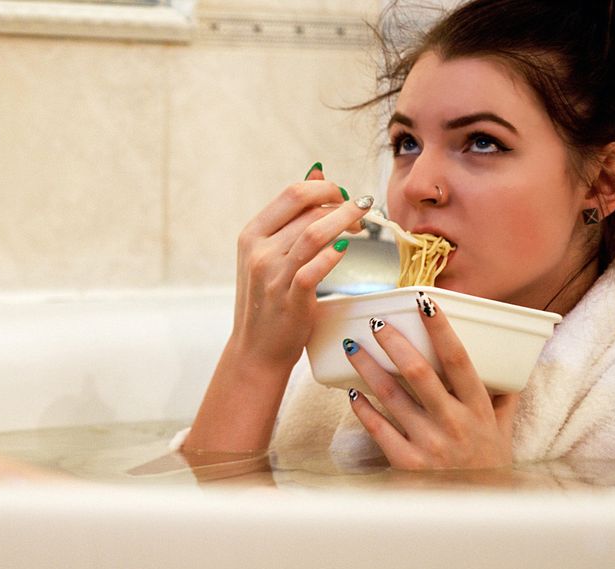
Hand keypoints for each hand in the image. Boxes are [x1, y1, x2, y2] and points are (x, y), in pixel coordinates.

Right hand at [183, 164, 370, 452]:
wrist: (255, 349)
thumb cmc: (268, 300)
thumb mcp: (269, 253)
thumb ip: (291, 217)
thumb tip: (316, 172)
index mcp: (252, 234)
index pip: (293, 193)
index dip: (325, 187)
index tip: (344, 196)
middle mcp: (258, 250)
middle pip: (308, 209)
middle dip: (341, 203)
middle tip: (360, 213)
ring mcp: (272, 275)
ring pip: (314, 232)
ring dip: (345, 221)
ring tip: (363, 224)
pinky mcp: (290, 298)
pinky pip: (315, 267)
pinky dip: (335, 254)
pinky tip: (347, 250)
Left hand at [344, 292, 516, 469]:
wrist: (476, 510)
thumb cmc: (487, 465)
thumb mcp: (501, 429)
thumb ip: (503, 397)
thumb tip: (512, 363)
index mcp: (478, 409)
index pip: (460, 361)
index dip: (442, 330)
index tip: (425, 303)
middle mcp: (454, 424)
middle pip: (420, 374)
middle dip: (395, 344)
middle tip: (378, 323)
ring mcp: (429, 444)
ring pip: (391, 397)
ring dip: (368, 368)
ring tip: (353, 346)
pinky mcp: (406, 464)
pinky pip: (378, 429)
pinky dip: (362, 408)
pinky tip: (351, 391)